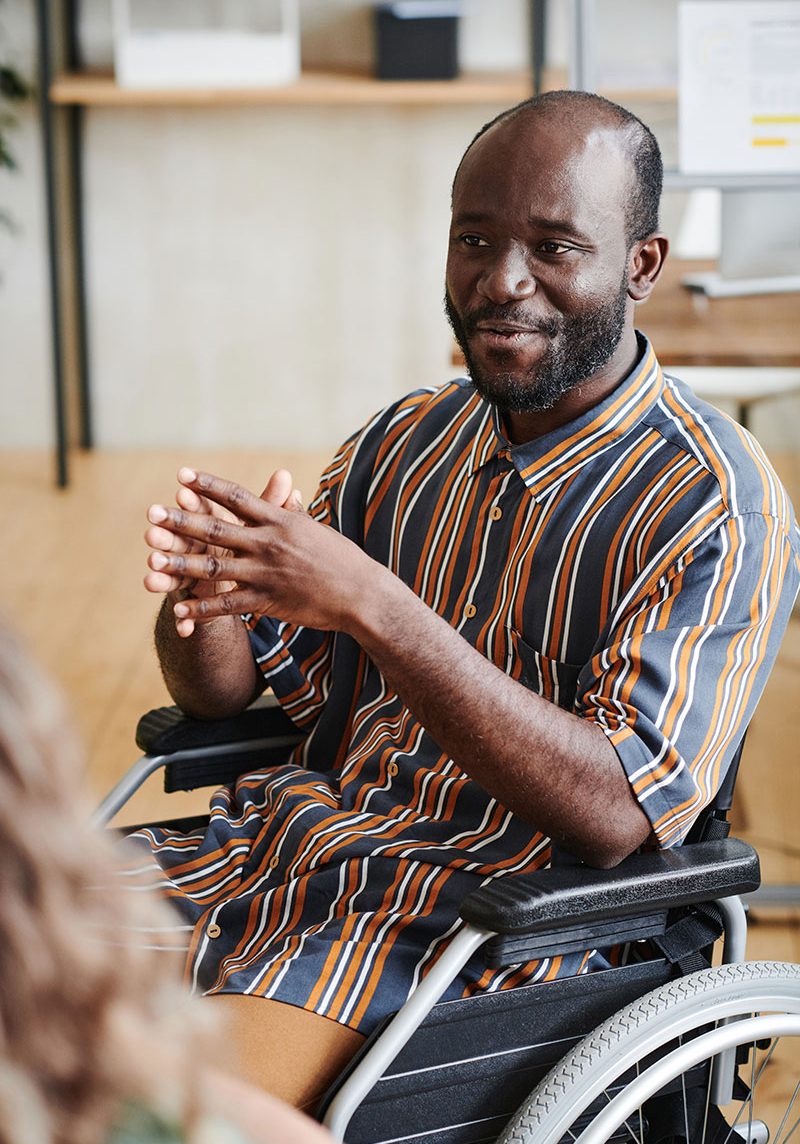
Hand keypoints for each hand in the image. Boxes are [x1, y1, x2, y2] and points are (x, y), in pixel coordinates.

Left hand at [144, 469, 380, 634]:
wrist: (362, 594)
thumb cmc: (343, 559)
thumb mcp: (317, 529)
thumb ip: (294, 513)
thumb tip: (287, 492)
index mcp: (280, 521)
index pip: (236, 498)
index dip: (206, 486)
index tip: (180, 476)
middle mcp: (268, 543)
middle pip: (215, 530)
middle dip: (180, 522)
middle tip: (151, 514)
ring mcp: (265, 573)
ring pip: (213, 568)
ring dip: (179, 566)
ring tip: (150, 563)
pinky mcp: (267, 602)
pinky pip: (227, 605)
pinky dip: (202, 609)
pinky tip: (179, 610)